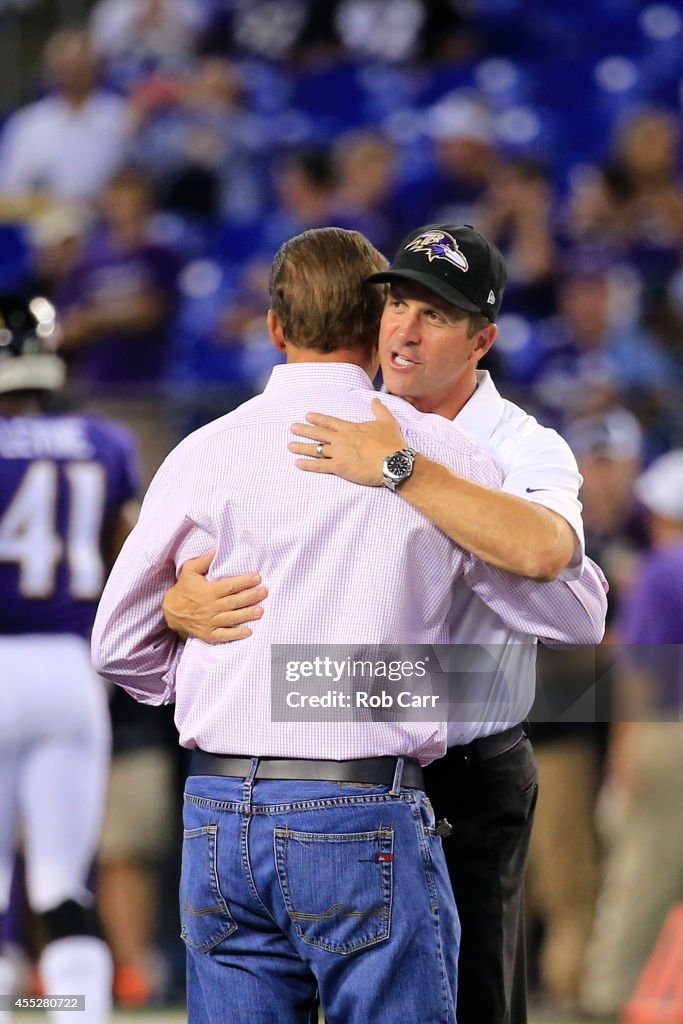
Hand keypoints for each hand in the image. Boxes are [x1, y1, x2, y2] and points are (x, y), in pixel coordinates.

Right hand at [162, 550, 266, 642]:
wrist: (171, 611)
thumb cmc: (183, 588)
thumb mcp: (189, 570)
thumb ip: (203, 560)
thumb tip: (216, 549)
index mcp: (207, 591)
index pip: (229, 586)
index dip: (244, 582)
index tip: (257, 577)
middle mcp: (210, 607)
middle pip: (234, 602)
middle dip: (250, 597)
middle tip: (264, 592)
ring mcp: (210, 622)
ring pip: (231, 618)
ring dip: (247, 614)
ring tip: (261, 610)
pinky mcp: (208, 633)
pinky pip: (224, 635)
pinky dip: (236, 634)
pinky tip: (248, 631)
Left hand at [288, 398, 405, 485]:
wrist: (394, 462)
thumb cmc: (392, 443)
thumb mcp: (387, 422)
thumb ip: (379, 409)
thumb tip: (375, 399)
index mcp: (351, 428)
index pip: (330, 421)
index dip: (318, 418)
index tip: (307, 416)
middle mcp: (341, 439)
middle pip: (318, 433)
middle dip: (304, 430)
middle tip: (292, 428)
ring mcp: (339, 453)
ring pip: (315, 449)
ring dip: (301, 447)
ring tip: (289, 445)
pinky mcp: (339, 467)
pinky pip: (319, 466)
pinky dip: (308, 465)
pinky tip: (297, 463)